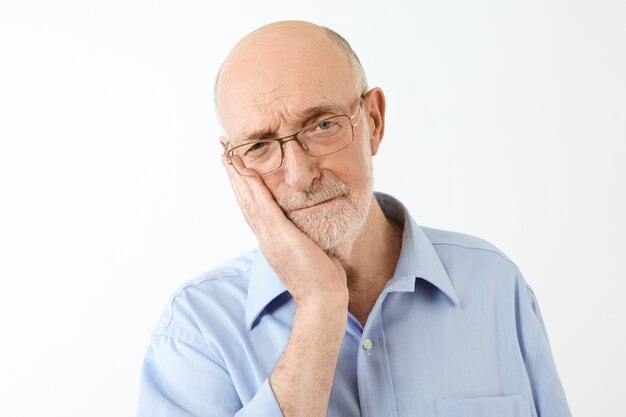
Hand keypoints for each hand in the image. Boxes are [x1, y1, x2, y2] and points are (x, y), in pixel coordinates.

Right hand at [221, 153, 348, 308]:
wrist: (322, 299)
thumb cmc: (322, 278)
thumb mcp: (310, 249)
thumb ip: (306, 235)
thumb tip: (312, 225)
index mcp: (271, 238)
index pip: (252, 205)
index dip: (243, 183)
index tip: (236, 163)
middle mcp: (265, 236)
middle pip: (243, 198)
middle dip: (233, 172)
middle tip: (223, 148)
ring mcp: (270, 237)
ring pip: (248, 199)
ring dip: (237, 174)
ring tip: (227, 153)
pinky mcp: (280, 237)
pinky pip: (263, 207)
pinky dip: (252, 188)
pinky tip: (246, 171)